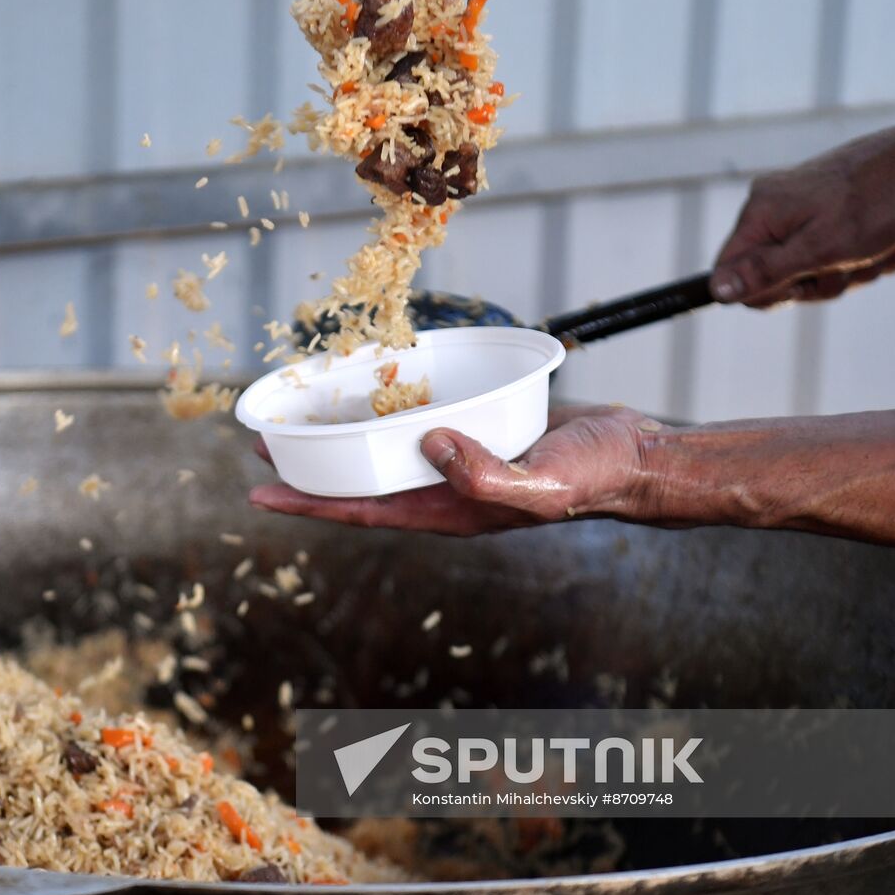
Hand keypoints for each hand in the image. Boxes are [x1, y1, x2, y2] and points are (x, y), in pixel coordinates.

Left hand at [247, 405, 657, 535]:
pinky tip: (373, 385)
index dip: (308, 502)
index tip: (258, 492)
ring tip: (303, 417)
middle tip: (261, 446)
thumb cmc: (595, 474)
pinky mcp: (477, 428)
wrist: (636, 452)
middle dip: (310, 468)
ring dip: (342, 434)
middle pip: (361, 479)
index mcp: (450, 509)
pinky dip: (389, 405)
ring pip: (385, 449)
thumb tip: (430, 446)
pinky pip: (419, 419)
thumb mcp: (542, 482)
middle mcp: (446, 488)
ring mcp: (460, 459)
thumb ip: (488, 475)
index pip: (362, 509)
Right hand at [710, 108, 894, 307]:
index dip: (768, 291)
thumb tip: (717, 290)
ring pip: (806, 266)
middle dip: (818, 281)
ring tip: (876, 249)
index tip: (805, 283)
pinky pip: (828, 250)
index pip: (730, 273)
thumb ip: (765, 272)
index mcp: (760, 215)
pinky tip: (884, 241)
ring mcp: (795, 207)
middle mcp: (770, 208)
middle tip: (849, 264)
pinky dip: (859, 254)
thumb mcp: (820, 249)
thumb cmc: (877, 202)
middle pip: (772, 274)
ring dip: (848, 269)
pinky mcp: (819, 208)